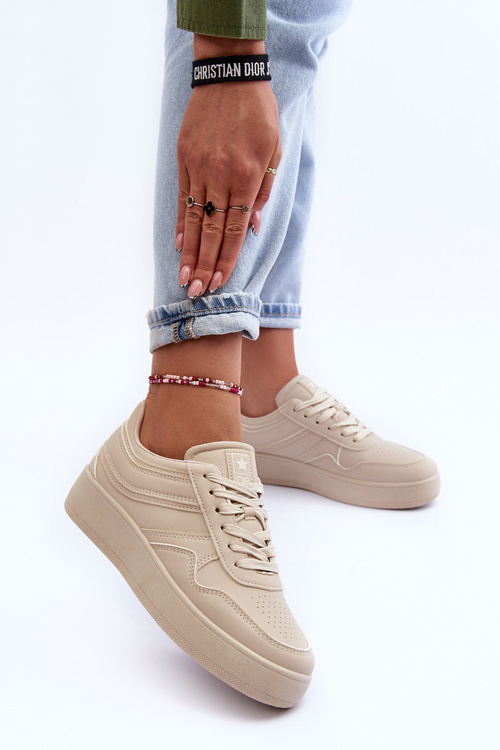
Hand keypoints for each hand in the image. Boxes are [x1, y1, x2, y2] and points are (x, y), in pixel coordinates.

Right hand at [176, 37, 280, 297]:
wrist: (230, 74)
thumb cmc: (259, 113)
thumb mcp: (274, 151)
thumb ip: (264, 192)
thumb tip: (252, 228)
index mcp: (248, 178)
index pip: (236, 230)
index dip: (228, 259)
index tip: (220, 282)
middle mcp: (222, 177)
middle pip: (212, 232)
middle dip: (205, 265)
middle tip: (197, 293)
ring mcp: (200, 169)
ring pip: (194, 220)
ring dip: (189, 253)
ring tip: (184, 278)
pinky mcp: (185, 160)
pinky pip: (182, 198)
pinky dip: (181, 223)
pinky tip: (178, 245)